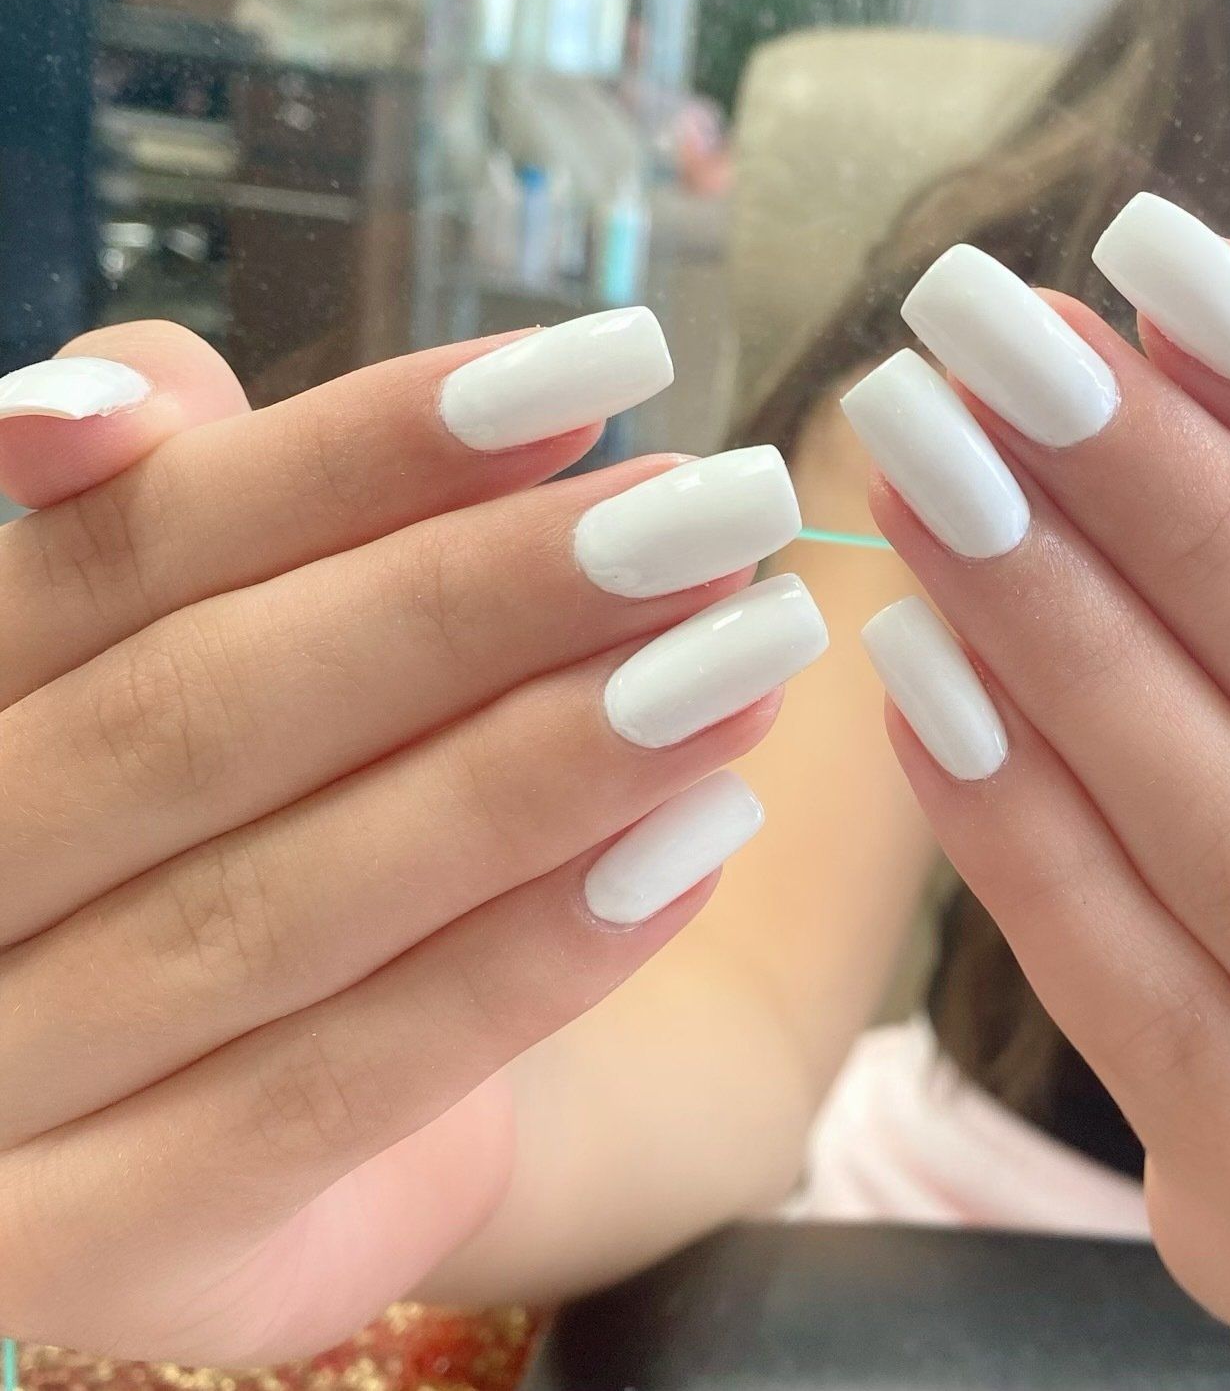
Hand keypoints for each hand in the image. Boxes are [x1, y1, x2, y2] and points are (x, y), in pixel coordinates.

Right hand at [0, 317, 818, 1361]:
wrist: (220, 1134)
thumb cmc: (220, 845)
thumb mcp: (183, 666)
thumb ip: (167, 525)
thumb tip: (134, 391)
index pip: (132, 547)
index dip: (366, 450)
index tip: (599, 376)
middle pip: (206, 714)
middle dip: (488, 598)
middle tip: (719, 511)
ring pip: (280, 902)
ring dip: (545, 768)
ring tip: (744, 658)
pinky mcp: (91, 1246)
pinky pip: (327, 1092)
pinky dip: (525, 962)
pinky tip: (691, 848)